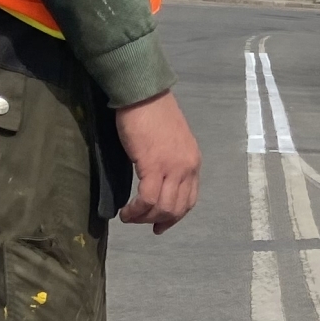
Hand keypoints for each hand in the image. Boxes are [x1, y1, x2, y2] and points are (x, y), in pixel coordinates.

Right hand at [113, 90, 199, 232]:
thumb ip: (170, 162)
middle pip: (177, 208)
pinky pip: (148, 199)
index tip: (160, 226)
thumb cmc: (152, 114)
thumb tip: (158, 181)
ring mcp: (173, 168)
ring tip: (129, 216)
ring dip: (144, 218)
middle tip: (139, 221)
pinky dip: (136, 210)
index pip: (189, 200)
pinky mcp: (153, 166)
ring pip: (163, 208)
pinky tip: (125, 210)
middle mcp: (188, 168)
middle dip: (157, 221)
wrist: (143, 94)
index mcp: (193, 162)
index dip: (174, 217)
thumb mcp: (170, 142)